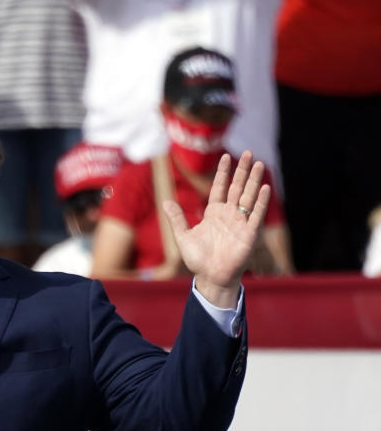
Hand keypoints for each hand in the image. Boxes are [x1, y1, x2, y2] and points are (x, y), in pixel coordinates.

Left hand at [162, 151, 271, 307]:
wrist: (210, 277)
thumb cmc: (198, 260)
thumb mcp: (183, 237)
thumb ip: (177, 219)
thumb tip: (165, 202)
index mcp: (214, 213)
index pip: (219, 188)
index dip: (223, 173)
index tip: (225, 156)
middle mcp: (229, 215)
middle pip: (236, 188)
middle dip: (241, 171)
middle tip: (247, 153)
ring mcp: (240, 223)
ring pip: (248, 196)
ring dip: (253, 180)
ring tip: (258, 163)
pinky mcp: (249, 233)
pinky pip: (256, 214)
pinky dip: (260, 201)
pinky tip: (265, 187)